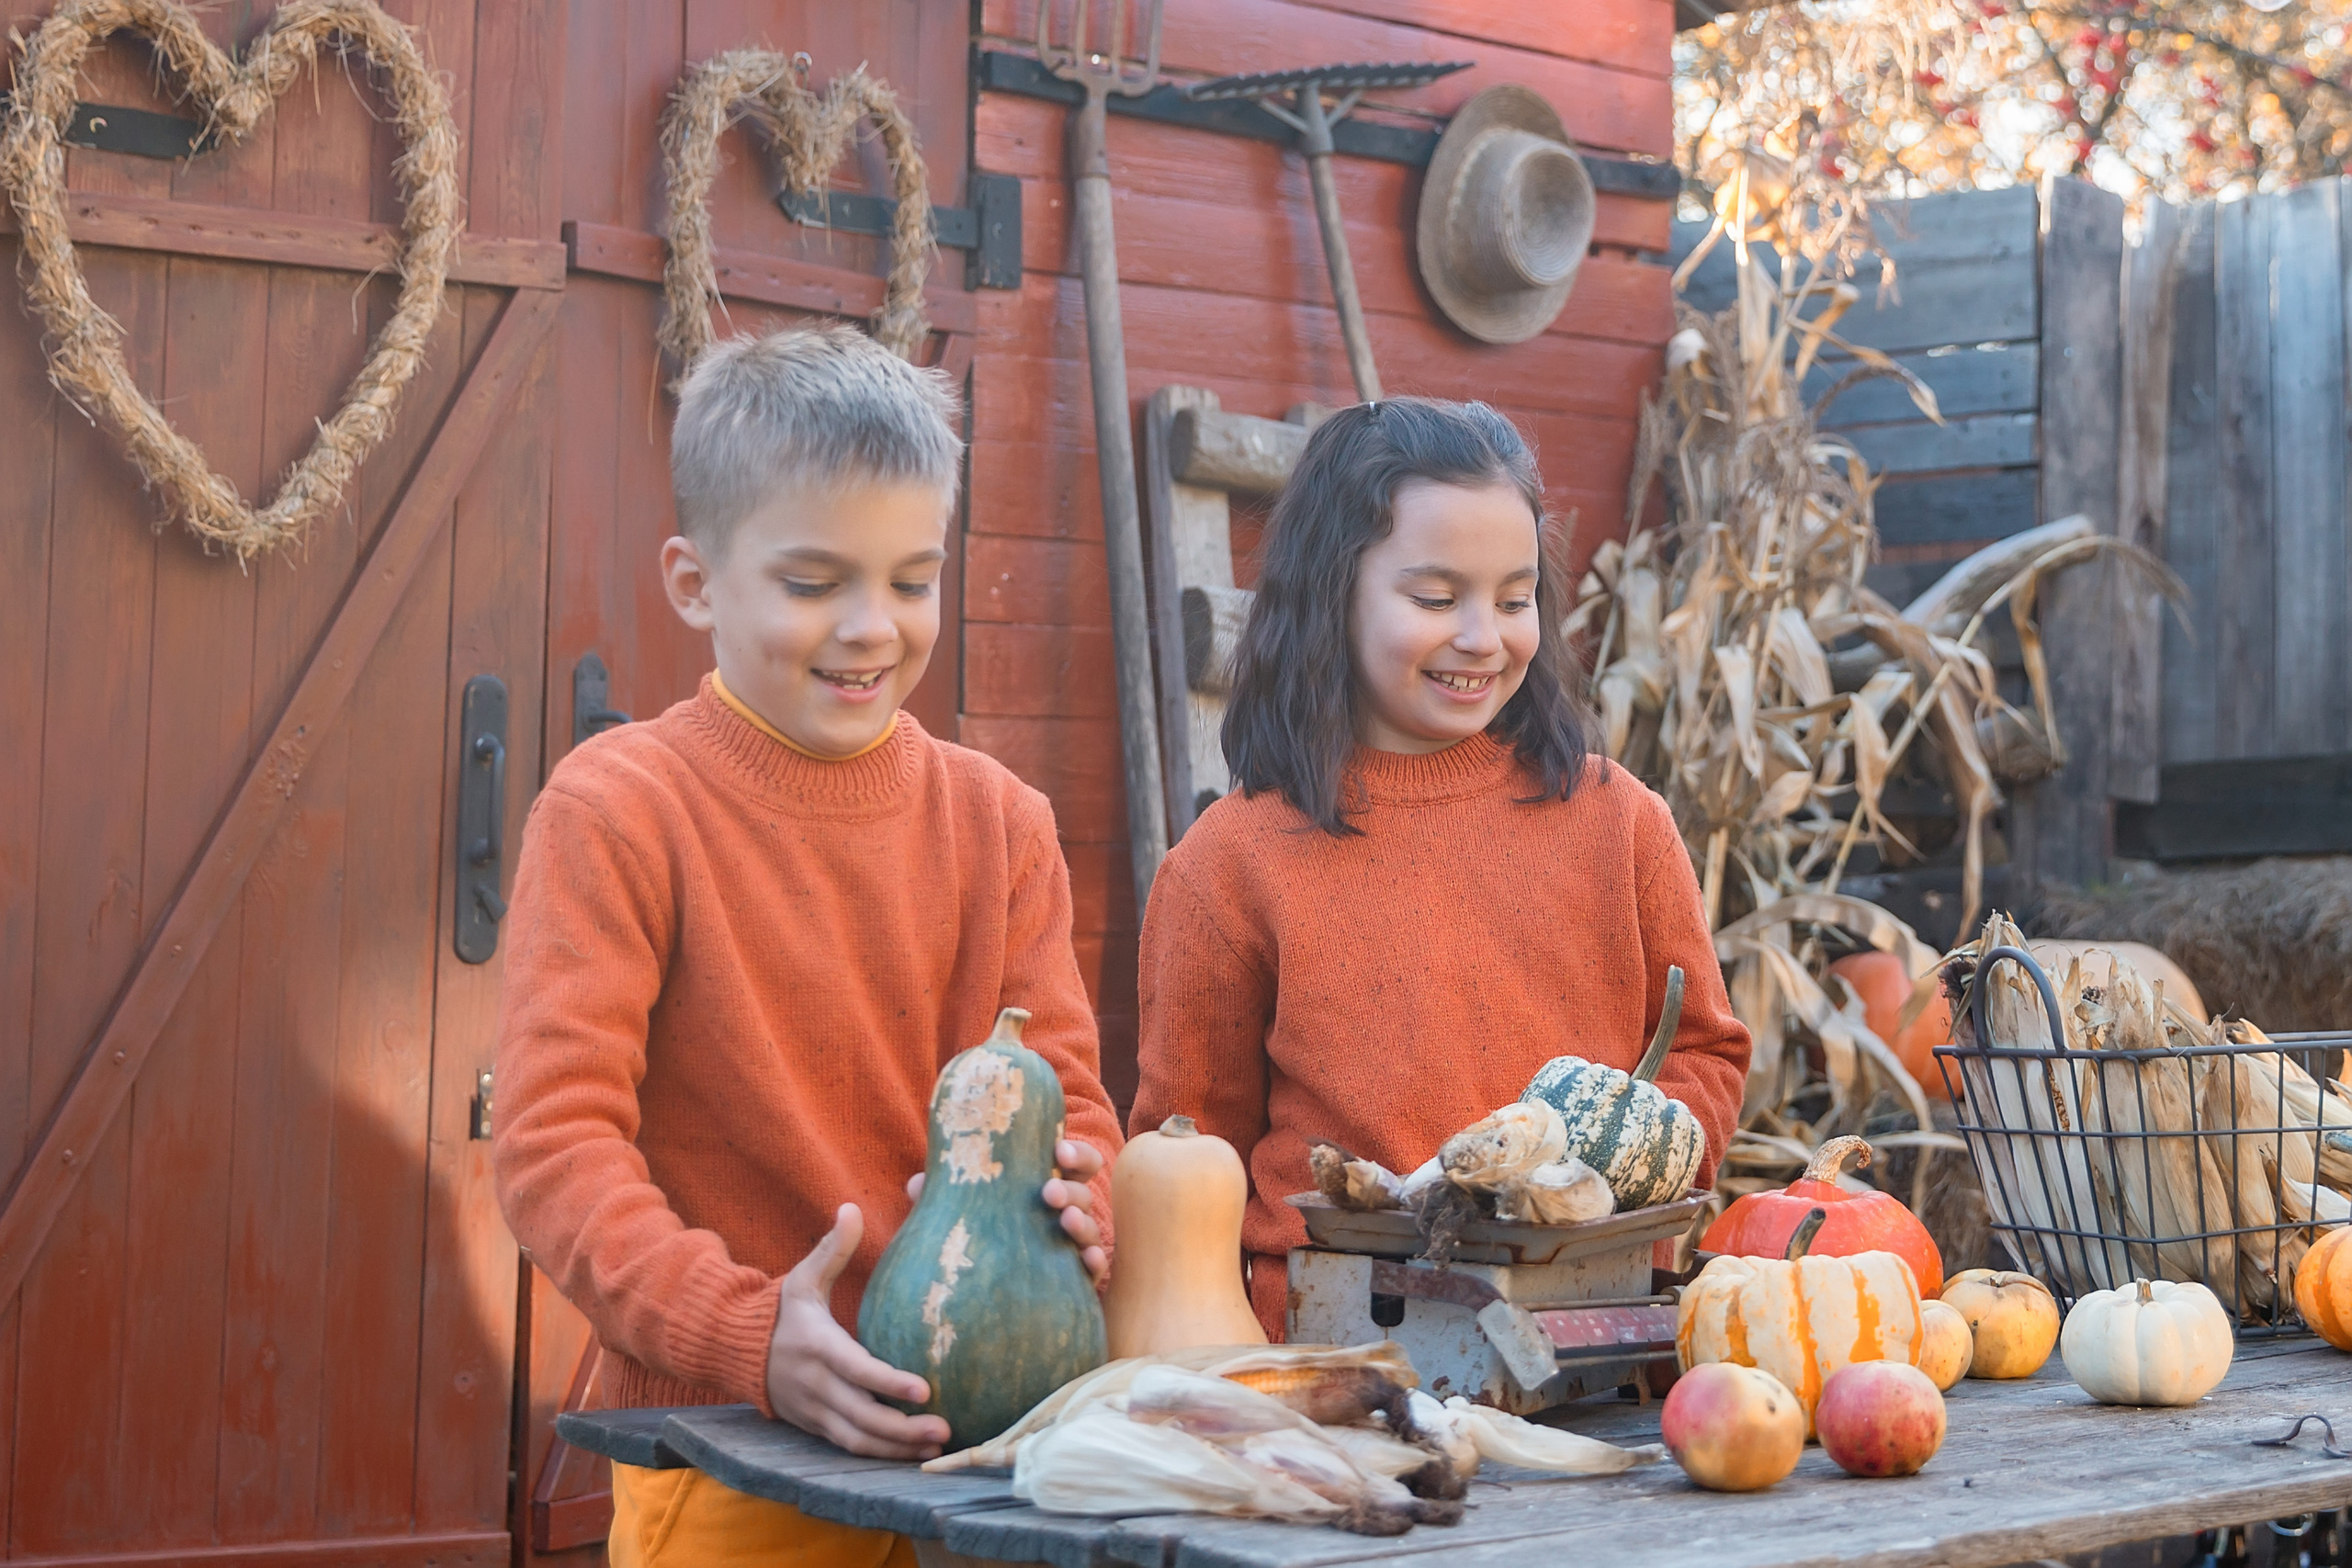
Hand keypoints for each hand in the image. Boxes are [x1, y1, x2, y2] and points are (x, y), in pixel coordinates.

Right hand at [765, 1204, 951, 1459]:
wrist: (735, 1351)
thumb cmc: (781, 1312)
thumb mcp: (803, 1278)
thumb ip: (831, 1248)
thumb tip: (851, 1207)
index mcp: (817, 1346)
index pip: (856, 1369)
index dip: (889, 1382)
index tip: (925, 1389)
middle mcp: (815, 1384)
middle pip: (862, 1415)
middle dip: (903, 1427)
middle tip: (945, 1427)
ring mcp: (814, 1411)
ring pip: (857, 1439)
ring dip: (897, 1448)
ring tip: (937, 1446)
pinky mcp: (816, 1427)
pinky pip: (850, 1448)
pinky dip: (881, 1454)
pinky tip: (915, 1453)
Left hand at [903, 1139, 1108, 1283]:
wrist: (985, 1300)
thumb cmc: (978, 1238)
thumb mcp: (962, 1214)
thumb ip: (944, 1198)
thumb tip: (917, 1185)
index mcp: (1043, 1186)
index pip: (1074, 1163)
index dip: (1075, 1154)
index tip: (1058, 1151)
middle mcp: (1064, 1213)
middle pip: (1084, 1192)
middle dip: (1071, 1188)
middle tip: (1048, 1192)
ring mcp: (1072, 1246)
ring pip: (1091, 1228)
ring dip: (1083, 1221)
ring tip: (1065, 1221)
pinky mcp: (1076, 1279)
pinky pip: (1094, 1271)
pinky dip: (1095, 1262)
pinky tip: (1086, 1259)